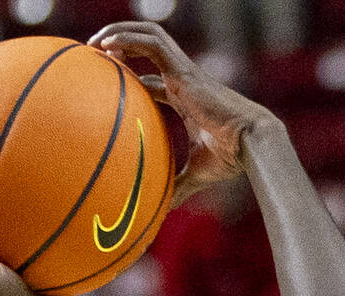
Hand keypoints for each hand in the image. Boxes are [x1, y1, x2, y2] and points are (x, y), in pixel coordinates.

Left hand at [88, 21, 271, 207]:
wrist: (250, 144)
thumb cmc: (230, 159)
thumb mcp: (196, 176)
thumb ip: (177, 188)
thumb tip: (161, 213)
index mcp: (185, 98)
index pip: (153, 81)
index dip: (131, 77)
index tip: (107, 82)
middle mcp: (183, 80)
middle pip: (149, 50)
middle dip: (121, 44)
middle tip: (93, 53)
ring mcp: (184, 71)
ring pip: (149, 37)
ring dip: (121, 33)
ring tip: (95, 41)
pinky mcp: (184, 69)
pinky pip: (152, 43)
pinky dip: (128, 38)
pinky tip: (106, 44)